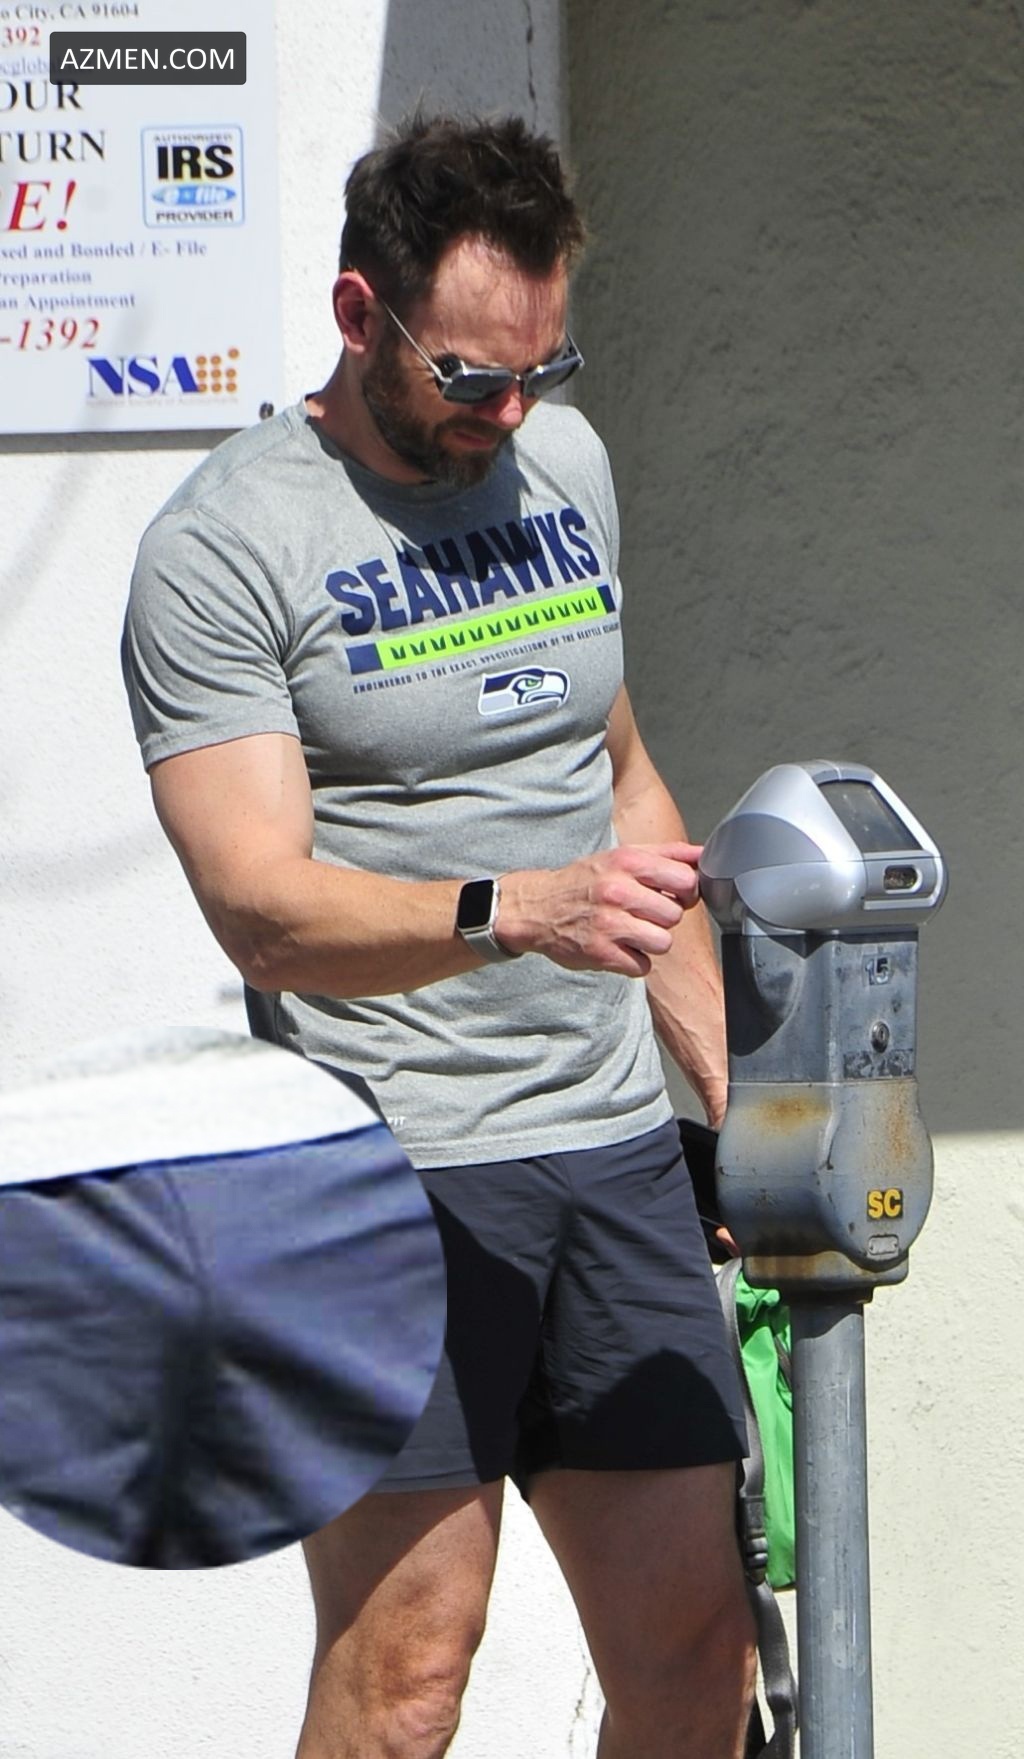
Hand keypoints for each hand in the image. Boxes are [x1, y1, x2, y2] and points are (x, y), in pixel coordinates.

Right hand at [497, 843, 702, 977]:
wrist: (537, 907)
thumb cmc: (586, 882)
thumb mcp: (622, 857)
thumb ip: (667, 854)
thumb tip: (704, 855)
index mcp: (627, 862)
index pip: (686, 880)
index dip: (685, 892)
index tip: (671, 896)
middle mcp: (618, 891)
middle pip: (675, 915)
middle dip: (663, 918)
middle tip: (641, 915)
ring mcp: (608, 924)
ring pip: (663, 942)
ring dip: (651, 942)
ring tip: (631, 933)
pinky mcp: (600, 953)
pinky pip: (642, 966)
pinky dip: (633, 962)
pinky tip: (618, 948)